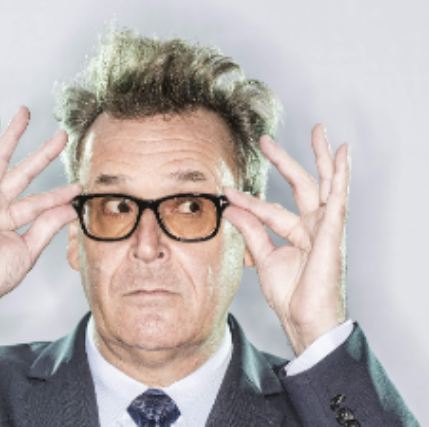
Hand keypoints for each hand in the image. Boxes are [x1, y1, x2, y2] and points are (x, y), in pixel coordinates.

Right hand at [0, 107, 81, 315]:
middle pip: (22, 171)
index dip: (60, 193)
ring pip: (0, 159)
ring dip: (11, 135)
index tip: (79, 187)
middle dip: (42, 153)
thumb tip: (69, 208)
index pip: (40, 201)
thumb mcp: (28, 249)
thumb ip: (47, 226)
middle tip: (61, 135)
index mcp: (8, 220)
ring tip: (23, 112)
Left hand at [223, 124, 349, 354]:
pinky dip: (341, 175)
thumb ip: (252, 231)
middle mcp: (313, 226)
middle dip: (284, 161)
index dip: (246, 200)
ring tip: (319, 130)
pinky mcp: (332, 233)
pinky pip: (338, 199)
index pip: (268, 209)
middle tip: (265, 139)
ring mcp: (325, 228)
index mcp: (297, 233)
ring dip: (321, 157)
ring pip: (324, 184)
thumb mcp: (265, 258)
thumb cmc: (290, 296)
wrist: (304, 321)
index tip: (225, 191)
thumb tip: (232, 208)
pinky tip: (342, 154)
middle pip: (301, 185)